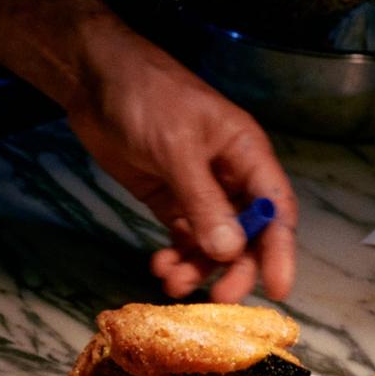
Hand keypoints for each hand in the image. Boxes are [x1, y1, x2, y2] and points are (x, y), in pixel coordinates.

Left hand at [67, 20, 296, 302]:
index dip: (281, 251)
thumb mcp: (177, 146)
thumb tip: (230, 251)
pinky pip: (183, 239)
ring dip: (198, 268)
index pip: (276, 210)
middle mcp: (230, 178)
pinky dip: (176, 257)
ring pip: (213, 244)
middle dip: (235, 269)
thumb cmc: (147, 96)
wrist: (94, 77)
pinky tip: (160, 265)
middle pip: (247, 236)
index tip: (278, 290)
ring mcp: (199, 192)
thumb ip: (203, 200)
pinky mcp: (170, 201)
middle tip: (218, 298)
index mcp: (246, 155)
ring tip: (172, 280)